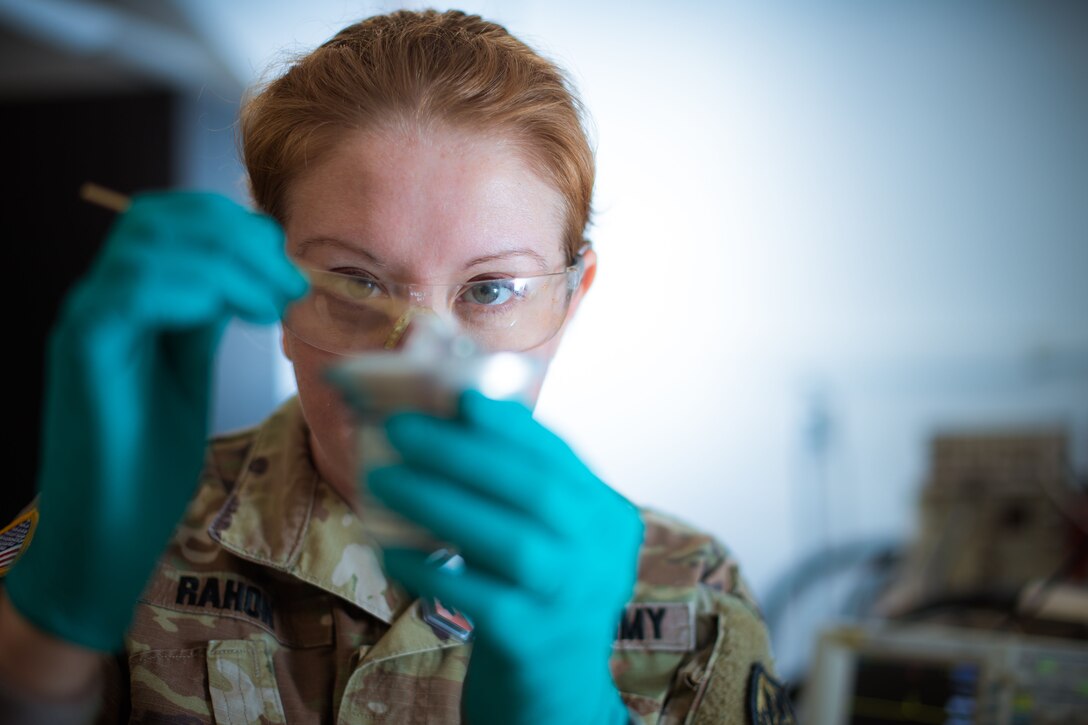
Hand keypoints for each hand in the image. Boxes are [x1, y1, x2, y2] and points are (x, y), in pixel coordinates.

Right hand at [5, 192, 306, 650]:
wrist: (107, 531)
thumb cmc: (147, 462)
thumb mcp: (188, 372)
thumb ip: (202, 319)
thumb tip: (242, 276)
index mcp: (129, 300)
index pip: (172, 219)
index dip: (234, 225)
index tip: (285, 264)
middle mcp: (102, 300)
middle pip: (157, 217)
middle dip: (236, 237)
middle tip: (286, 283)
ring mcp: (87, 323)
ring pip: (146, 246)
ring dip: (225, 264)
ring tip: (268, 306)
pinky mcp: (81, 355)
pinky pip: (127, 294)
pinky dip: (186, 290)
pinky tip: (225, 316)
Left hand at [370, 391, 643, 724]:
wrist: (553, 699)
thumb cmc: (537, 602)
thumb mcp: (547, 541)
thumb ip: (517, 493)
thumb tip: (451, 422)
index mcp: (608, 518)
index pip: (560, 457)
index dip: (509, 423)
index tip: (459, 397)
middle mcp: (602, 556)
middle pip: (534, 490)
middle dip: (460, 452)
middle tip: (399, 430)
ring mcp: (573, 601)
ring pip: (508, 539)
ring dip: (437, 501)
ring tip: (382, 480)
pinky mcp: (534, 642)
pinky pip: (476, 597)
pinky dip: (428, 568)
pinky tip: (389, 551)